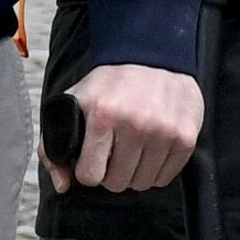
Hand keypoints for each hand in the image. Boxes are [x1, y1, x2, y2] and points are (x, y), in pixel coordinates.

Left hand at [62, 60, 204, 198]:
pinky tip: (152, 147)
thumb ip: (54, 144)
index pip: (90, 176)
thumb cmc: (111, 84)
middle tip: (115, 149)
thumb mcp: (74, 102)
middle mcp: (135, 124)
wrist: (154, 54)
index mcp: (103, 116)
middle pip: (116, 184)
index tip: (94, 155)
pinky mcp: (185, 137)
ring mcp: (163, 132)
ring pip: (141, 184)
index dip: (89, 168)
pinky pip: (164, 178)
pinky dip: (156, 169)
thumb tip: (63, 185)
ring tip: (134, 147)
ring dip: (134, 171)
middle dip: (111, 171)